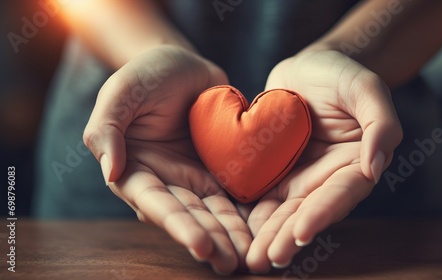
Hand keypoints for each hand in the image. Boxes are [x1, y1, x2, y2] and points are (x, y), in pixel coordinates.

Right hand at [83, 46, 251, 273]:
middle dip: (210, 241)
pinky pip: (233, 192)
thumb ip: (106, 130)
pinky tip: (262, 229)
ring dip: (230, 235)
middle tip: (232, 264)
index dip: (178, 225)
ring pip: (214, 211)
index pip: (156, 203)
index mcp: (135, 170)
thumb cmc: (146, 75)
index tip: (201, 246)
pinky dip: (246, 212)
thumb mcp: (120, 93)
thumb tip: (110, 172)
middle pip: (189, 215)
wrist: (183, 65)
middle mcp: (165, 180)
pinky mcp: (218, 168)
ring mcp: (193, 177)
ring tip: (250, 257)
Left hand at [245, 50, 402, 271]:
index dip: (322, 214)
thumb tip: (376, 166)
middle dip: (288, 237)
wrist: (308, 67)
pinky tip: (237, 232)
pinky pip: (263, 194)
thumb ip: (380, 124)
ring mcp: (300, 177)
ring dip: (268, 236)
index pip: (340, 194)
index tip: (302, 234)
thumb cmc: (341, 75)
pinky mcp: (276, 171)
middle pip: (308, 212)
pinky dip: (251, 214)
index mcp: (355, 164)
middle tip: (267, 260)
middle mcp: (327, 178)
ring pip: (283, 211)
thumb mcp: (366, 88)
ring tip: (252, 259)